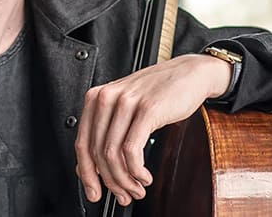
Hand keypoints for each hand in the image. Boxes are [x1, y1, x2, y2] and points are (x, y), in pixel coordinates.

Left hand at [74, 53, 232, 205]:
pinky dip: (137, 171)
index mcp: (97, 98)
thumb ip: (106, 133)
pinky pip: (132, 150)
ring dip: (125, 180)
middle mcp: (107, 98)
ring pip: (112, 155)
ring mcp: (126, 103)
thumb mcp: (126, 109)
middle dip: (109, 182)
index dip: (87, 174)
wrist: (189, 74)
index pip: (82, 144)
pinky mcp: (146, 110)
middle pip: (96, 153)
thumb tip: (89, 168)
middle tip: (122, 196)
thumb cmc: (158, 92)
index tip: (94, 191)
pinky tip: (145, 176)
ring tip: (137, 189)